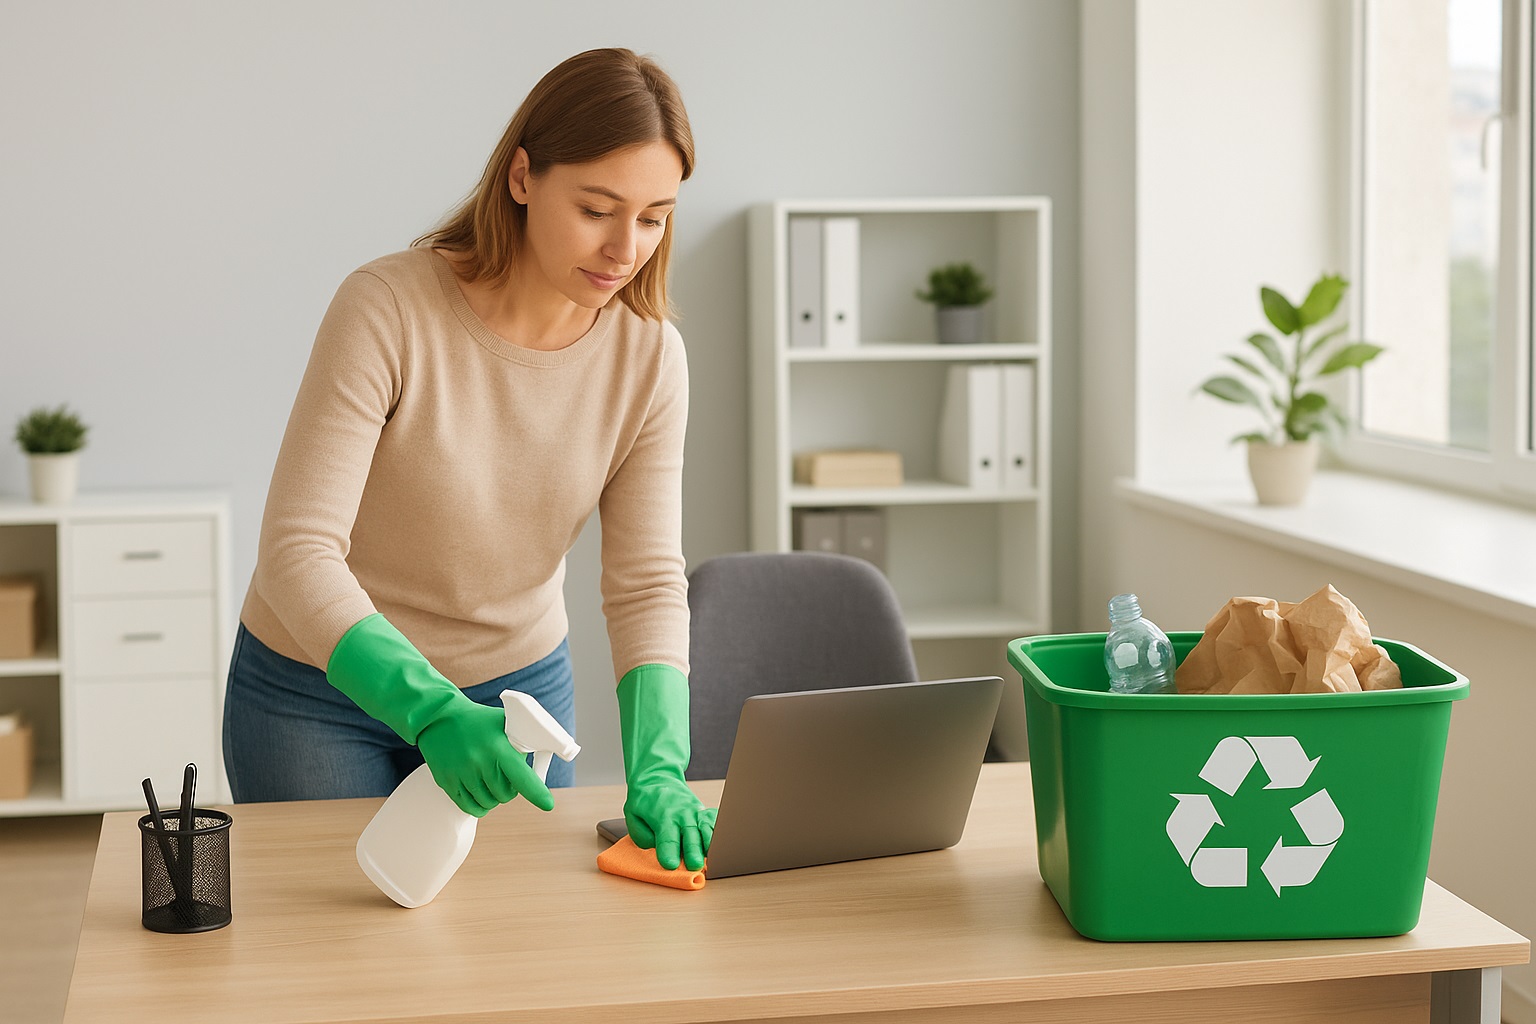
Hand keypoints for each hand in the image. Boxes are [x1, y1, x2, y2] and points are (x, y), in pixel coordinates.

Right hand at [326, 615, 554, 817]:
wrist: (438, 717)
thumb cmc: (477, 720)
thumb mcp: (503, 722)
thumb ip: (522, 738)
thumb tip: (546, 750)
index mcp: (497, 747)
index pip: (522, 777)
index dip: (537, 793)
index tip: (547, 804)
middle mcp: (479, 763)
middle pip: (505, 794)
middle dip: (511, 789)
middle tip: (507, 776)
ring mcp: (461, 775)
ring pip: (489, 803)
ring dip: (495, 798)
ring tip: (492, 782)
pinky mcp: (447, 783)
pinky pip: (469, 807)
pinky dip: (480, 806)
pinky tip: (482, 796)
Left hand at [616, 663, 713, 870]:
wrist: (657, 763)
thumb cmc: (643, 793)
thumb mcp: (632, 808)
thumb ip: (640, 827)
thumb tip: (653, 841)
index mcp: (658, 809)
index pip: (664, 832)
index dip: (668, 847)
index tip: (672, 863)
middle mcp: (677, 808)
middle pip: (689, 831)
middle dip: (695, 848)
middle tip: (699, 865)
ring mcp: (691, 806)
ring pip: (705, 824)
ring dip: (712, 841)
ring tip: (719, 855)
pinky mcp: (701, 806)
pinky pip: (715, 817)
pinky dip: (724, 826)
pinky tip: (734, 835)